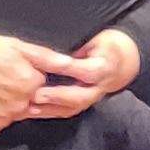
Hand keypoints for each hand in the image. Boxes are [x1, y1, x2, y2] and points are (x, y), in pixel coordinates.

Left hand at [25, 27, 144, 119]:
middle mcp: (100, 87)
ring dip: (50, 109)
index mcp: (105, 67)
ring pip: (72, 108)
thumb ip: (80, 43)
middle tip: (37, 94)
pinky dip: (49, 112)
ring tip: (30, 107)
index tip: (50, 65)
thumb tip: (59, 41)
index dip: (69, 69)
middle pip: (80, 97)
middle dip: (57, 96)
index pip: (88, 71)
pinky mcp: (83, 104)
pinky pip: (66, 112)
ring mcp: (92, 98)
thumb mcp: (96, 37)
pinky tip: (33, 110)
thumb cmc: (104, 45)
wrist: (120, 63)